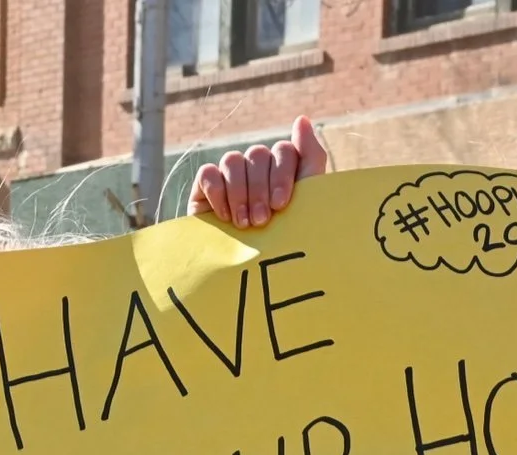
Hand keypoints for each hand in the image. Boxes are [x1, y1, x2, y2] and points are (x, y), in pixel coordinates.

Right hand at [189, 118, 327, 228]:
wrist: (250, 273)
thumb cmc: (282, 240)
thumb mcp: (306, 201)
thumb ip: (310, 157)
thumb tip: (301, 118)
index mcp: (284, 168)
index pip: (283, 151)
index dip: (281, 175)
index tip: (281, 205)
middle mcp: (257, 167)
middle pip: (257, 155)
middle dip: (259, 190)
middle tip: (260, 222)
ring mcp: (231, 176)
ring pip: (232, 160)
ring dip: (239, 193)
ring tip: (243, 224)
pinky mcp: (206, 187)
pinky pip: (208, 173)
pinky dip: (217, 192)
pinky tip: (224, 217)